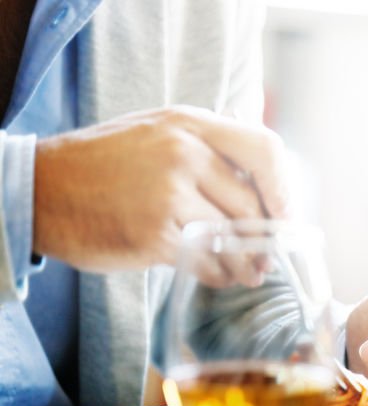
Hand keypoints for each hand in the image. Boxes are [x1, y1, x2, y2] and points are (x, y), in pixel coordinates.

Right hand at [33, 105, 288, 271]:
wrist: (41, 191)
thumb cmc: (106, 166)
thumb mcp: (157, 133)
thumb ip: (207, 148)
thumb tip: (267, 182)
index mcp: (189, 124)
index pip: (264, 148)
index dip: (283, 187)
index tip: (285, 213)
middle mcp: (183, 154)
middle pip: (252, 203)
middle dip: (266, 238)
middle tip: (267, 258)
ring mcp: (168, 195)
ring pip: (233, 237)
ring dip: (246, 263)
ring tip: (248, 274)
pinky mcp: (154, 235)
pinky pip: (206, 261)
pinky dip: (218, 275)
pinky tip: (218, 277)